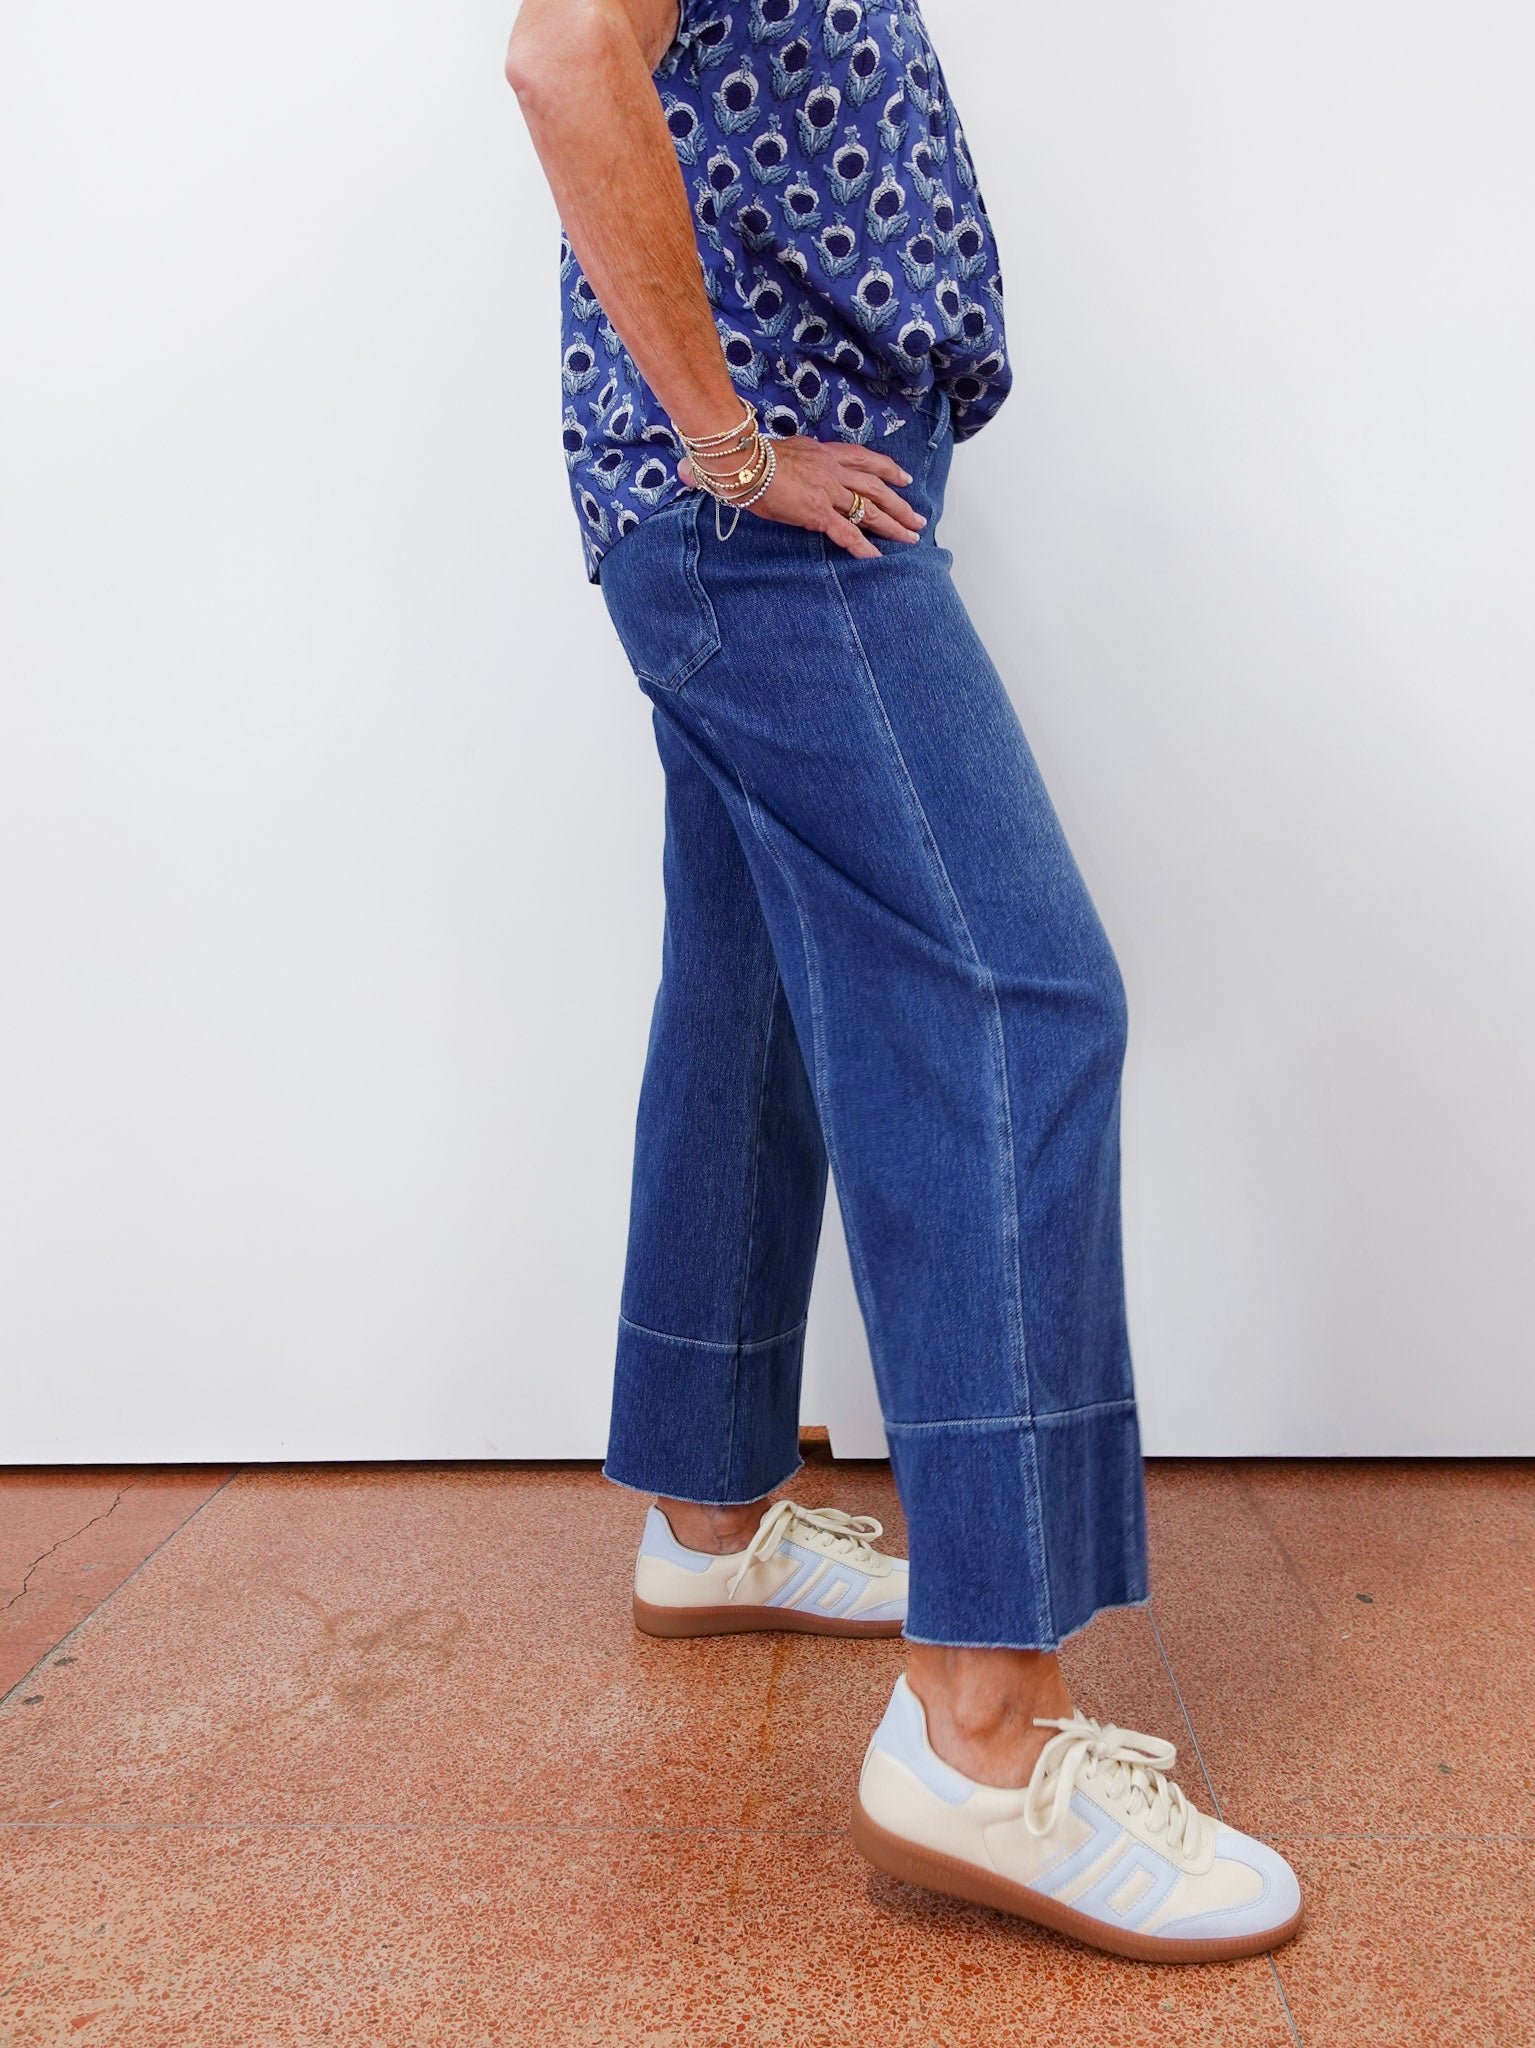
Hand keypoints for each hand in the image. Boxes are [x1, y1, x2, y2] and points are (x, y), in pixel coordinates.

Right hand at [679, 434, 925, 559]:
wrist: (743, 463)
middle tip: (918, 519)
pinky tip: (877, 558)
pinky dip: (863, 547)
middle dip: (900, 504)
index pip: (866, 460)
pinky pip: (846, 533)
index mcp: (826, 453)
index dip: (889, 470)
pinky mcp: (817, 513)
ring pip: (869, 510)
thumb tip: (805, 462)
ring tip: (910, 538)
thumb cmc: (754, 456)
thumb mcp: (786, 449)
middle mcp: (834, 470)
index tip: (904, 479)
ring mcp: (828, 492)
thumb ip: (799, 457)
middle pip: (877, 488)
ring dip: (893, 525)